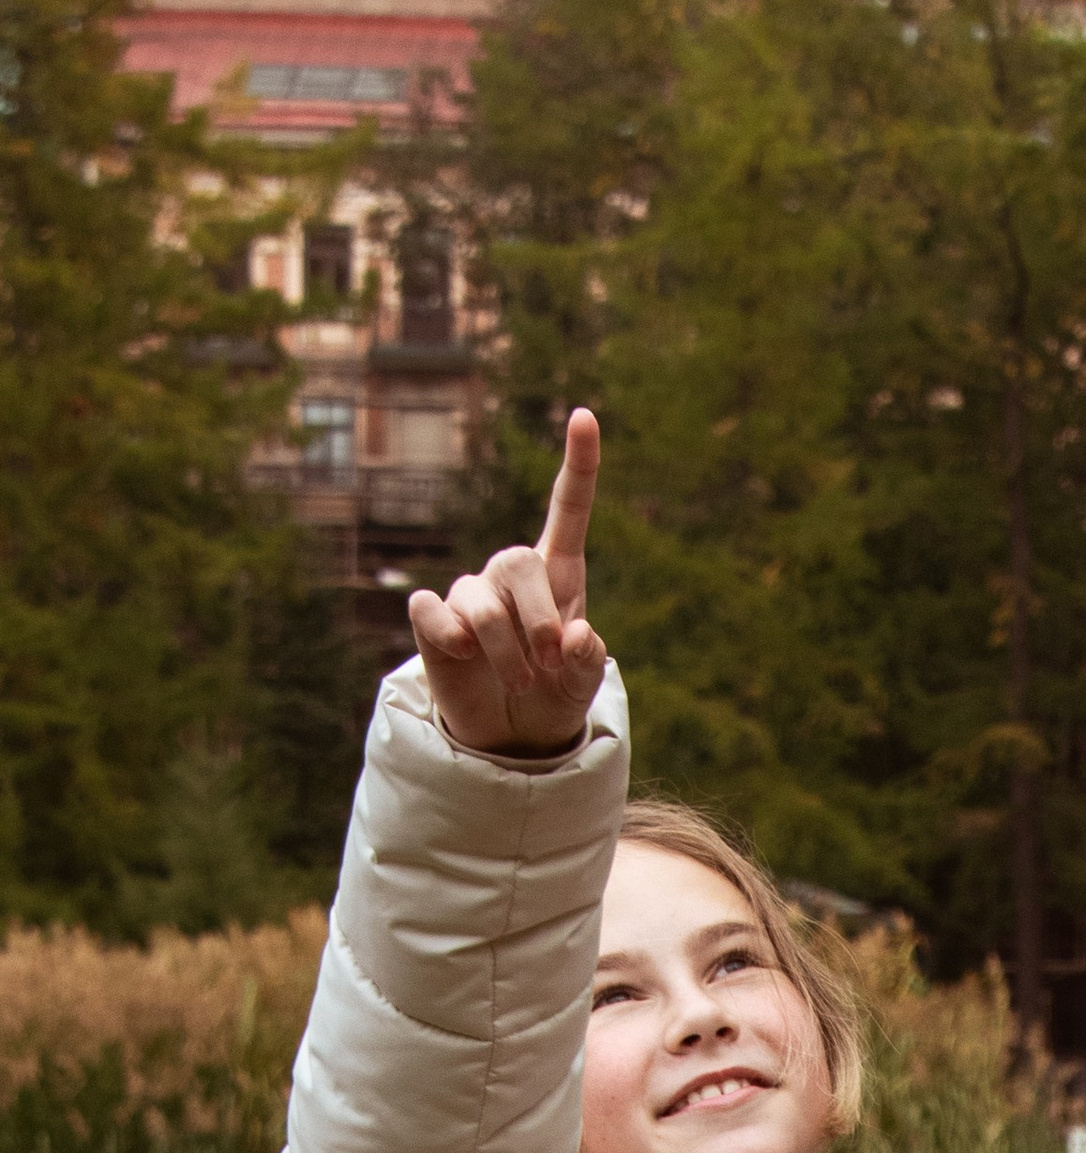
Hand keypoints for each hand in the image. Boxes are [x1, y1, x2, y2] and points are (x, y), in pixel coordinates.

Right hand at [408, 407, 607, 757]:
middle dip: (538, 620)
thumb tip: (576, 638)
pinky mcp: (432, 618)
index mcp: (558, 575)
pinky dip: (450, 637)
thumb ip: (588, 663)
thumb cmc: (552, 699)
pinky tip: (463, 656)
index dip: (578, 464)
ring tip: (524, 684)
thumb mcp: (580, 687)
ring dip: (506, 651)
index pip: (568, 509)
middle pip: (518, 564)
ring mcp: (469, 593)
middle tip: (551, 664)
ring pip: (480, 604)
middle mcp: (510, 574)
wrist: (509, 737)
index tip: (584, 416)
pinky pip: (431, 611)